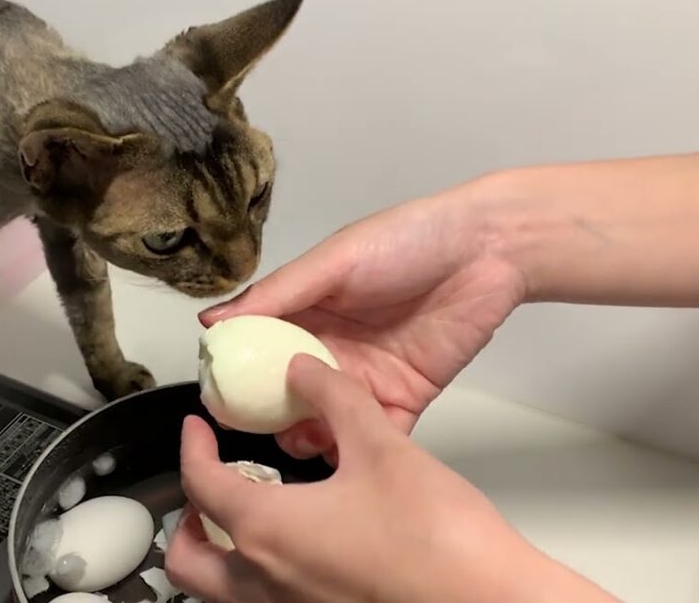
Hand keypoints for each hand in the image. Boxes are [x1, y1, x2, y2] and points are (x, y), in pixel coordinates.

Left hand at [164, 355, 619, 602]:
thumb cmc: (441, 542)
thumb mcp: (382, 446)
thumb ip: (335, 398)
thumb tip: (305, 370)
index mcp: (268, 530)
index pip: (199, 485)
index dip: (191, 448)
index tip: (196, 429)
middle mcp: (266, 583)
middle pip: (187, 559)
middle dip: (187, 518)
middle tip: (211, 482)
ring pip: (219, 591)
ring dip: (218, 552)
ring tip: (248, 515)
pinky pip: (261, 602)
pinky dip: (255, 576)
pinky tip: (297, 548)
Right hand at [201, 183, 525, 454]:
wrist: (487, 250)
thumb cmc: (405, 241)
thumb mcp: (333, 261)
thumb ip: (277, 294)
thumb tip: (211, 323)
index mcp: (306, 312)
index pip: (259, 350)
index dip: (237, 377)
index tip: (216, 404)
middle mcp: (329, 349)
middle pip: (287, 393)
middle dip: (268, 419)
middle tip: (253, 438)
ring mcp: (365, 377)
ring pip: (324, 420)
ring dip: (307, 437)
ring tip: (296, 444)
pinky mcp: (403, 398)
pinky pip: (374, 433)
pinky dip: (355, 448)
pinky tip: (340, 457)